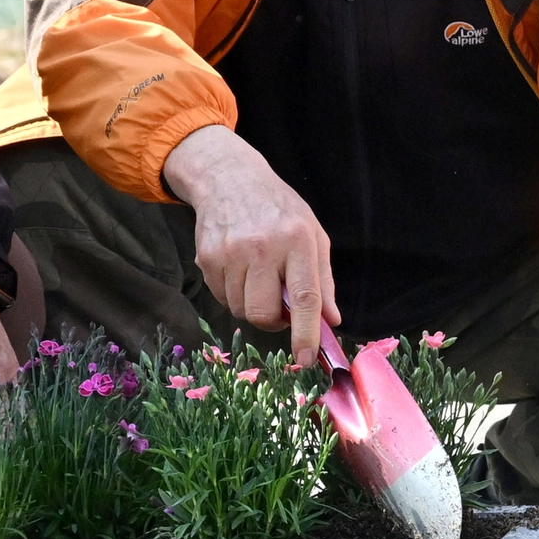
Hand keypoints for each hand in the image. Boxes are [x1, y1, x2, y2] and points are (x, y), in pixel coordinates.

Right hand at [163, 125, 337, 368]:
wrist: (230, 179)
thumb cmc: (280, 210)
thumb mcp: (313, 235)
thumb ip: (323, 281)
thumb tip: (331, 321)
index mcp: (298, 241)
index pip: (304, 297)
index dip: (306, 333)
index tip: (307, 359)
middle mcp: (263, 248)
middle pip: (264, 314)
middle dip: (273, 323)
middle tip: (279, 306)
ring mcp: (231, 253)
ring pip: (241, 310)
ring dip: (252, 305)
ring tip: (259, 277)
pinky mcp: (207, 258)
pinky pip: (221, 298)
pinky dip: (234, 294)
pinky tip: (240, 270)